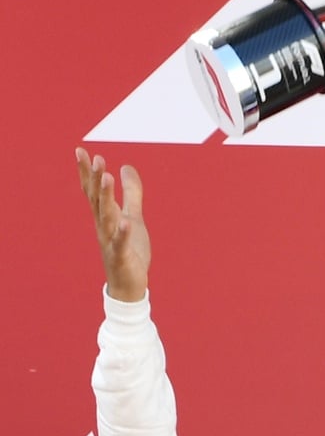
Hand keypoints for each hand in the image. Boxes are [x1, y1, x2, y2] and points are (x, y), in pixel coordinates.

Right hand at [76, 148, 150, 301]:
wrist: (129, 285)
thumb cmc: (130, 250)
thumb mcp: (133, 216)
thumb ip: (131, 193)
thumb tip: (126, 166)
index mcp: (106, 217)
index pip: (92, 191)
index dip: (87, 172)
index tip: (80, 150)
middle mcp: (104, 227)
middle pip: (97, 200)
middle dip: (96, 179)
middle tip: (97, 158)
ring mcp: (111, 241)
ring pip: (106, 217)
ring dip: (106, 197)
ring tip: (107, 178)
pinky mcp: (121, 256)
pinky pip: (120, 243)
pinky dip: (122, 232)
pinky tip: (125, 221)